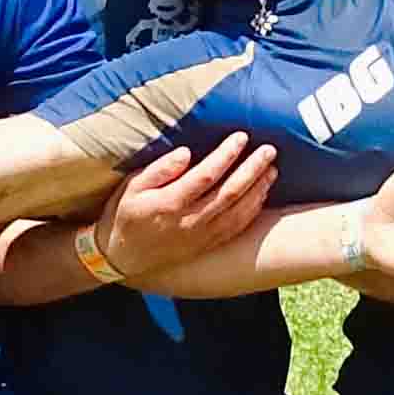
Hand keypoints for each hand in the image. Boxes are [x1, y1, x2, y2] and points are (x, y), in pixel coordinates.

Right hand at [94, 134, 279, 285]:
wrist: (122, 257)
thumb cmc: (125, 215)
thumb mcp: (131, 187)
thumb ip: (159, 170)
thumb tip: (185, 153)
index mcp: (169, 204)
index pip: (206, 176)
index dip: (226, 155)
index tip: (241, 137)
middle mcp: (189, 222)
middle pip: (229, 193)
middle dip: (252, 169)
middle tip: (269, 150)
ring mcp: (201, 237)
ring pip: (238, 212)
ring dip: (258, 189)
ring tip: (272, 169)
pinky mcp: (207, 246)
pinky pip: (236, 229)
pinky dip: (253, 211)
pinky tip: (262, 195)